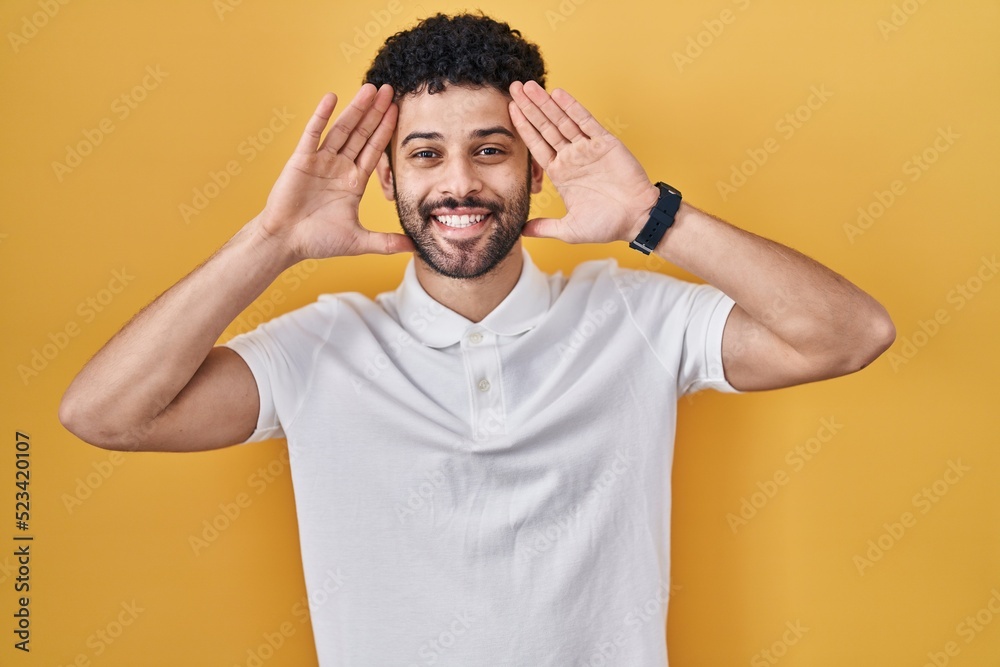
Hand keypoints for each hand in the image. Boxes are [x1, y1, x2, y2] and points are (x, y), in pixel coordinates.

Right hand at [258, 83, 413, 260]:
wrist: (285, 242)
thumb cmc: (318, 241)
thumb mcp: (359, 241)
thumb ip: (386, 242)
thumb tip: (414, 247)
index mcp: (353, 182)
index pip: (374, 150)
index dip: (385, 130)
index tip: (397, 111)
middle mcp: (338, 167)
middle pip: (361, 134)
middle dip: (375, 113)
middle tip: (390, 90)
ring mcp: (320, 161)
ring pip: (342, 130)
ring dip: (355, 109)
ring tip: (369, 89)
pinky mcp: (301, 160)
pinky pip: (313, 134)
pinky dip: (321, 116)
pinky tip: (332, 98)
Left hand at [508, 81, 659, 243]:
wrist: (637, 219)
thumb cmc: (607, 225)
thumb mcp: (570, 229)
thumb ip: (545, 227)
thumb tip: (521, 232)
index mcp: (561, 173)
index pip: (537, 145)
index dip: (524, 127)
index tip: (511, 110)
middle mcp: (572, 157)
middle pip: (545, 127)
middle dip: (530, 108)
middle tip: (514, 88)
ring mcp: (587, 148)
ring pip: (562, 120)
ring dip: (546, 103)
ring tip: (530, 87)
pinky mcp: (605, 143)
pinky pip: (586, 122)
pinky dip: (572, 107)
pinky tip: (558, 95)